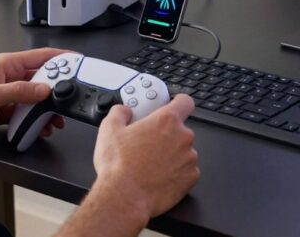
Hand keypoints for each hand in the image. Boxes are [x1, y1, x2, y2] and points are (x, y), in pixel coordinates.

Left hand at [0, 47, 68, 144]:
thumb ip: (20, 92)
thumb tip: (44, 90)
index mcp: (7, 65)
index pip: (41, 57)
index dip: (61, 58)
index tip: (78, 63)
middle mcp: (9, 77)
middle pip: (42, 79)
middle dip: (57, 90)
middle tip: (70, 99)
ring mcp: (8, 94)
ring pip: (36, 98)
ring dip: (47, 109)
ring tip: (56, 120)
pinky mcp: (5, 110)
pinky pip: (27, 113)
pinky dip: (36, 120)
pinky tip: (41, 128)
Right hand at [91, 94, 198, 220]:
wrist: (124, 198)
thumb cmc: (118, 166)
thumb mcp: (109, 129)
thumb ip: (119, 112)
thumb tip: (124, 111)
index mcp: (166, 121)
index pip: (185, 102)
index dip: (179, 102)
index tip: (174, 105)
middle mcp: (182, 137)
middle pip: (181, 129)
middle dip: (167, 135)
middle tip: (148, 143)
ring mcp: (189, 159)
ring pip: (184, 151)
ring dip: (172, 155)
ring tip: (150, 164)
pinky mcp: (190, 178)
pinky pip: (186, 171)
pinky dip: (176, 173)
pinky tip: (158, 176)